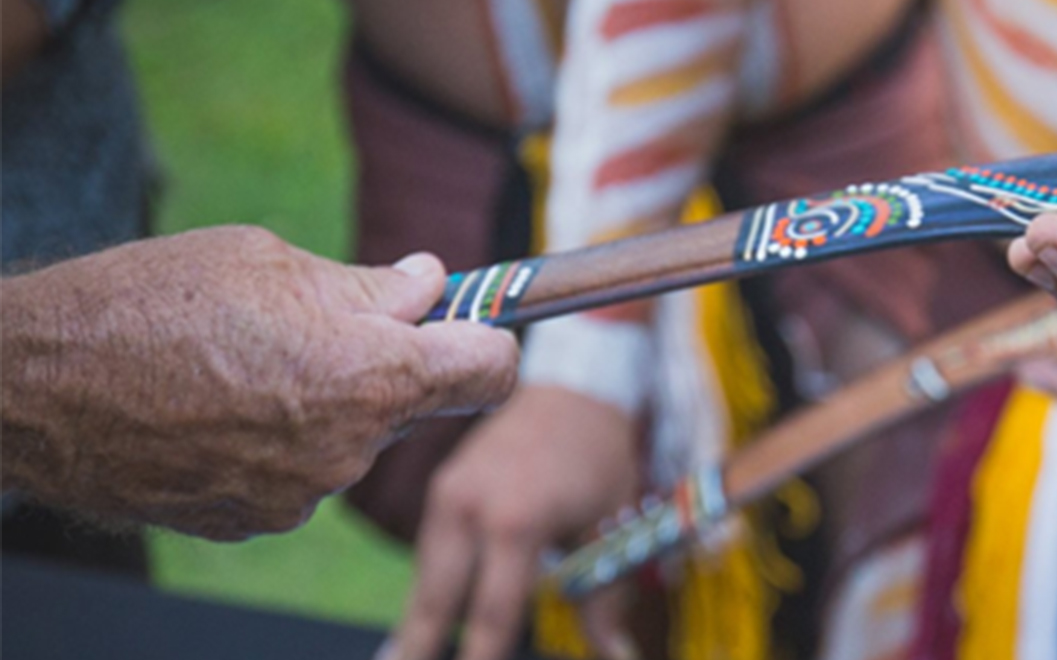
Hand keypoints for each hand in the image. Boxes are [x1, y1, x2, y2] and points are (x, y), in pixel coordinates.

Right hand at [0, 226, 517, 538]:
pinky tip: (216, 407)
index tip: (471, 325)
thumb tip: (430, 285)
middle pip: (416, 404)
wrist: (32, 387)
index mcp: (371, 376)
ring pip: (352, 439)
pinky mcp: (254, 522)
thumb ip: (369, 286)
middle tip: (319, 325)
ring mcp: (300, 495)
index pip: (492, 370)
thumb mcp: (269, 262)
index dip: (487, 340)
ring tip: (244, 364)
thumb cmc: (147, 303)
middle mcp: (348, 448)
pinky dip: (278, 441)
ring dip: (326, 405)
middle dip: (389, 365)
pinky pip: (299, 472)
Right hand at [384, 386, 641, 659]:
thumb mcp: (613, 526)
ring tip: (403, 659)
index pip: (491, 613)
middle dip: (418, 648)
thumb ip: (605, 599)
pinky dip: (429, 591)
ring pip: (425, 579)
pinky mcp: (441, 489)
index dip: (480, 658)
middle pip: (434, 602)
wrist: (575, 387)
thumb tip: (618, 655)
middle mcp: (469, 508)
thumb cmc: (601, 460)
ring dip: (417, 625)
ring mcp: (447, 496)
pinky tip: (420, 629)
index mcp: (516, 521)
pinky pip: (430, 553)